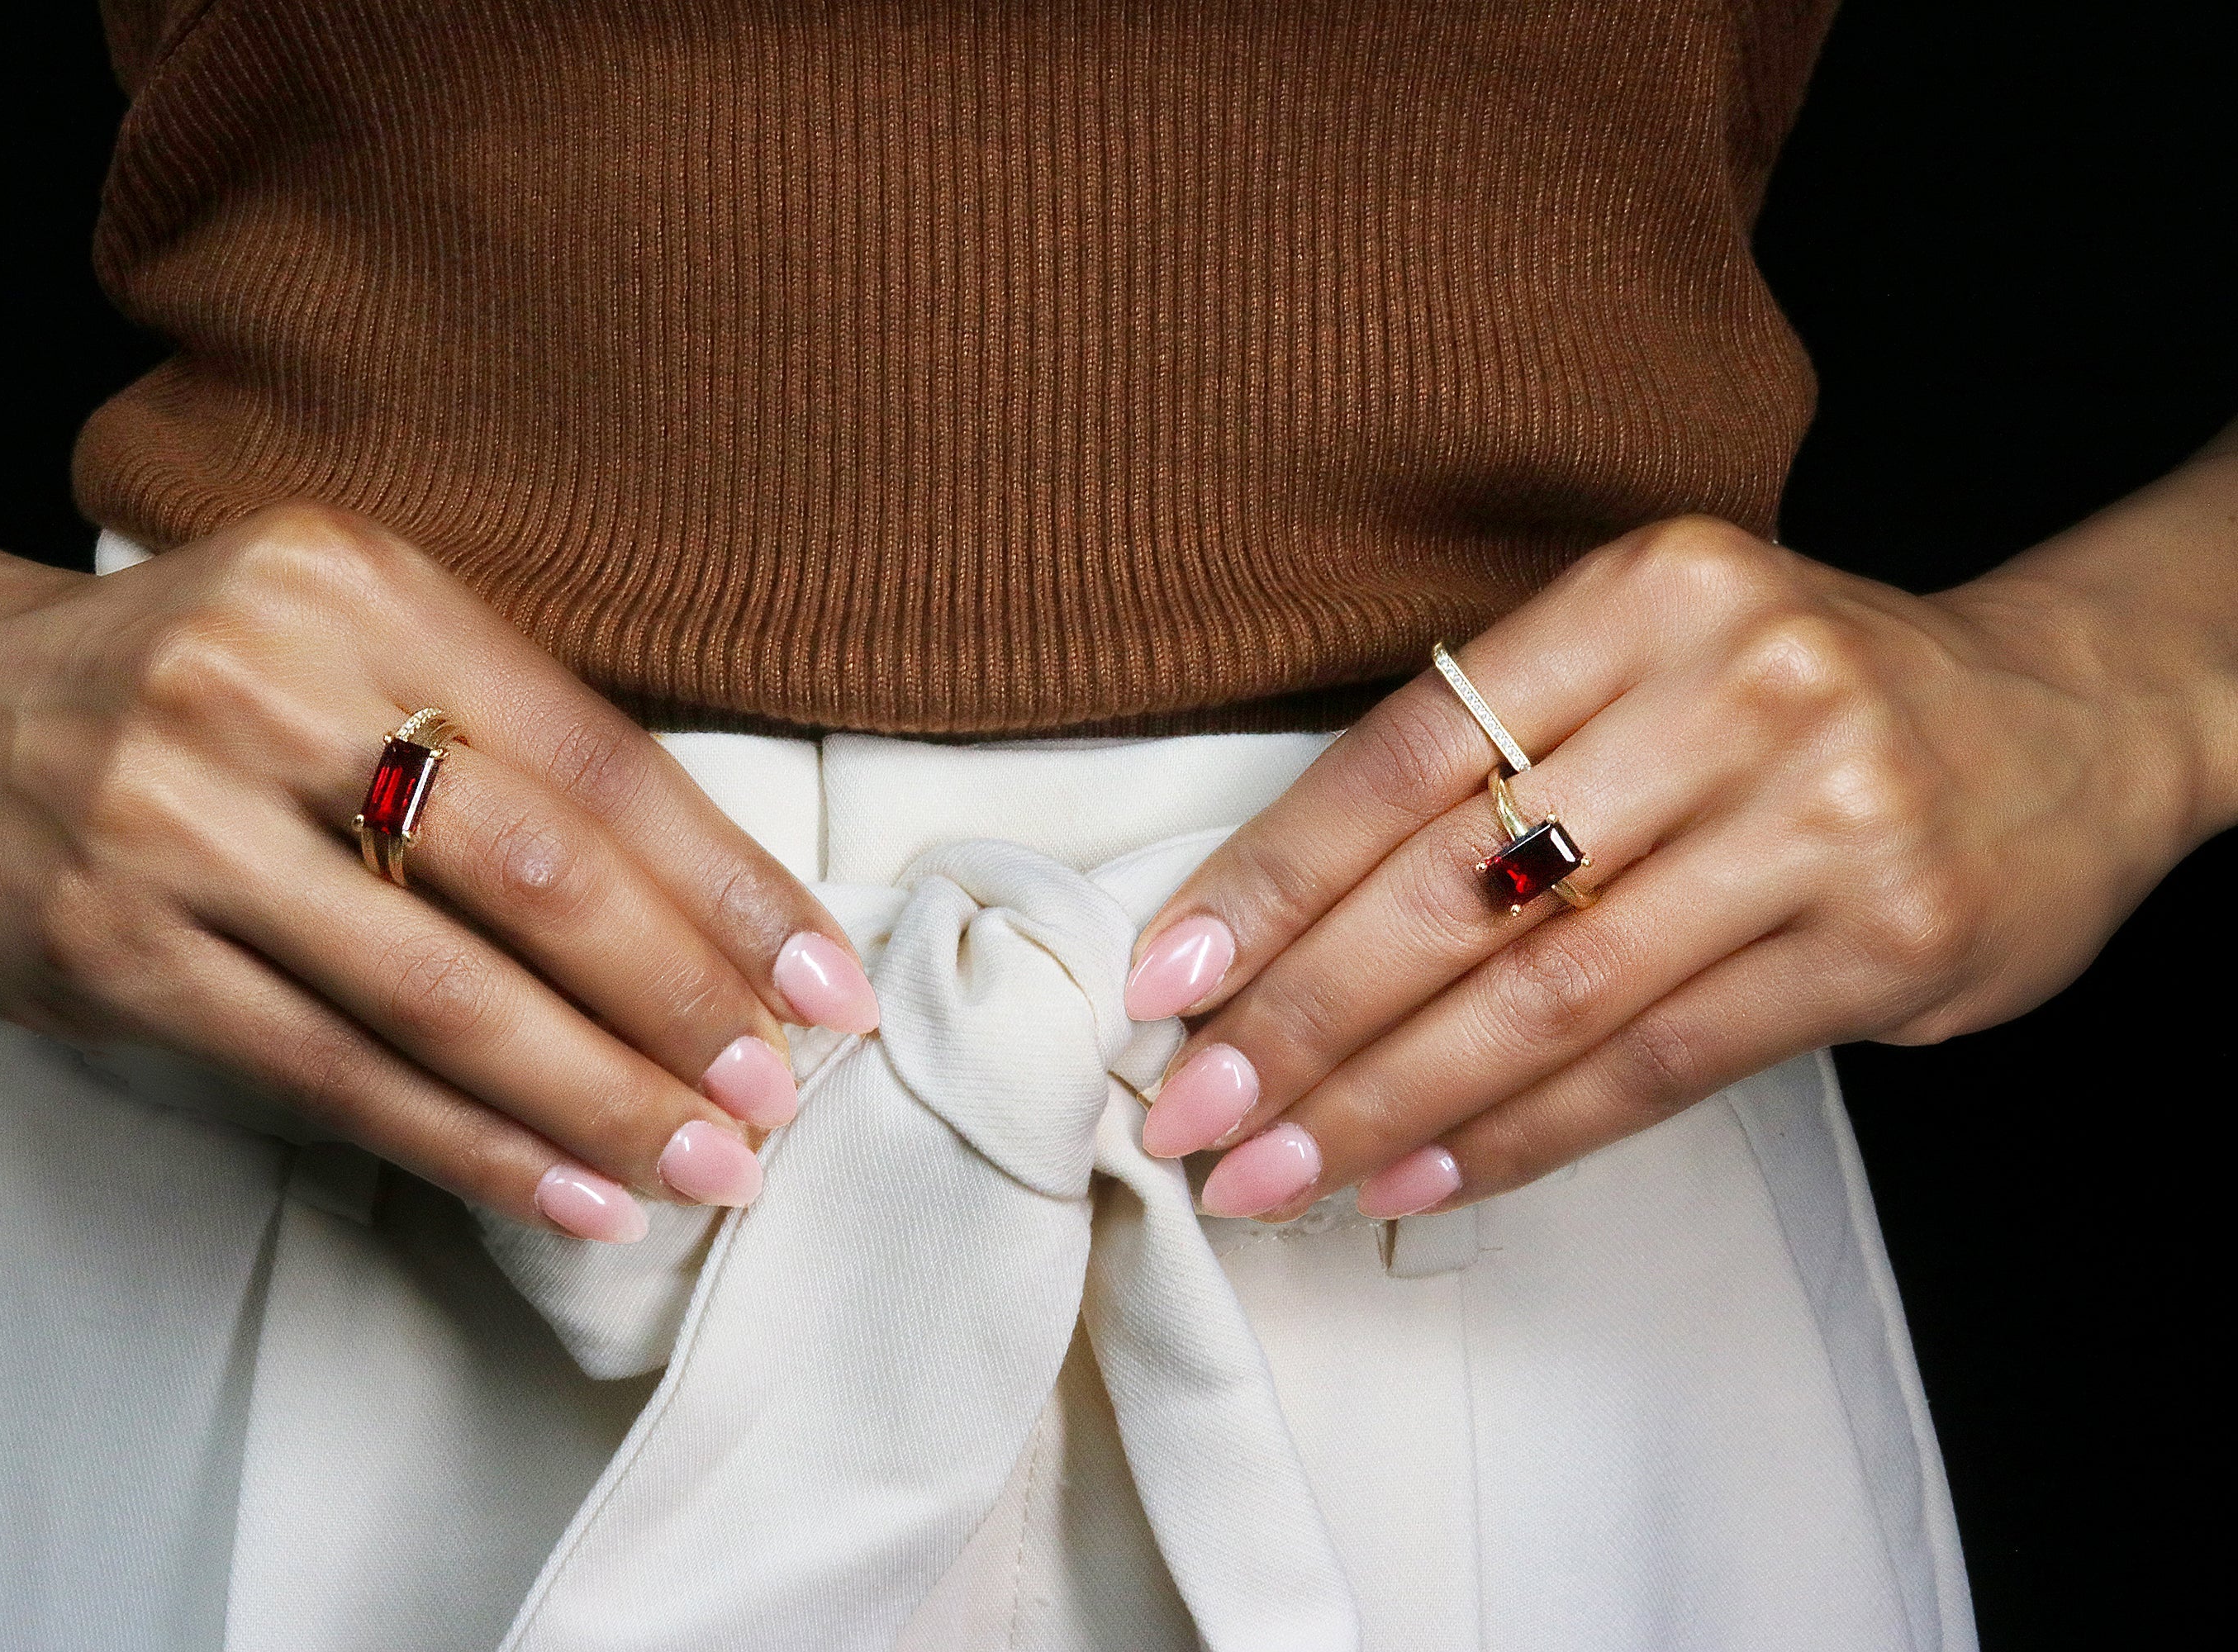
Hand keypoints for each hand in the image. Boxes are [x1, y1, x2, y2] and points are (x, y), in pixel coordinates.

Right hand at [0, 500, 877, 1240]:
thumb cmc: (198, 676)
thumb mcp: (346, 632)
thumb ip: (504, 728)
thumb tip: (713, 898)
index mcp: (361, 589)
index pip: (596, 759)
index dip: (727, 885)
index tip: (824, 980)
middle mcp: (268, 688)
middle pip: (533, 873)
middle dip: (678, 999)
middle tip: (775, 1092)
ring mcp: (179, 822)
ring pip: (439, 993)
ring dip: (594, 1097)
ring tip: (704, 1165)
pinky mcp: (117, 949)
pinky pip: (334, 1071)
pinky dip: (469, 1145)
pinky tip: (567, 1192)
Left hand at [1121, 513, 2215, 1221]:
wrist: (2071, 722)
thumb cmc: (1800, 700)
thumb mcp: (1652, 656)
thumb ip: (1497, 754)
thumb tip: (1277, 927)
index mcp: (1644, 590)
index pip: (1403, 756)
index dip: (1270, 883)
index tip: (1165, 984)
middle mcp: (1735, 686)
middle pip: (1459, 885)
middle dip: (1303, 1019)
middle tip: (1193, 1115)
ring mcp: (1824, 812)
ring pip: (1549, 992)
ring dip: (1390, 1102)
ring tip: (1277, 1171)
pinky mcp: (1886, 937)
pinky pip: (1658, 1062)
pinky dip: (1524, 1131)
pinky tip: (1421, 1173)